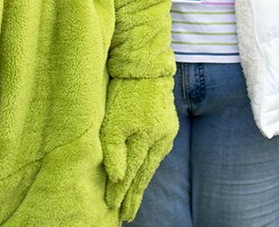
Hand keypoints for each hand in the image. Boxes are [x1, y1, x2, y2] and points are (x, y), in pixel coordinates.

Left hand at [100, 75, 176, 220]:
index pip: (130, 173)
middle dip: (133, 196)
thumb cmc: (124, 91)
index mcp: (145, 139)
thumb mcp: (113, 119)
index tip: (110, 207)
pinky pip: (156, 155)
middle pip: (143, 175)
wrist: (147, 66)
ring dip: (141, 184)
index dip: (119, 191)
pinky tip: (143, 176)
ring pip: (151, 166)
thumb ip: (114, 149)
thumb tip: (118, 178)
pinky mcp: (168, 128)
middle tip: (125, 216)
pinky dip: (147, 168)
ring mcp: (166, 135)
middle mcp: (160, 141)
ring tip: (132, 202)